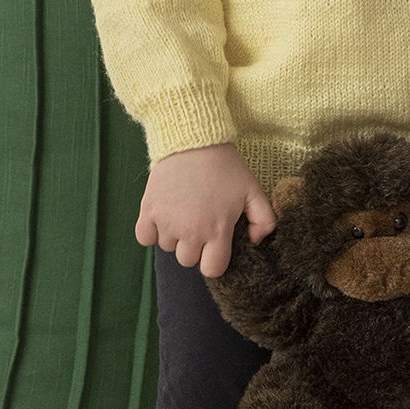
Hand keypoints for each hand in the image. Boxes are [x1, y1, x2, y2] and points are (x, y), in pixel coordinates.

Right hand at [135, 143, 275, 276]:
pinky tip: (163, 216)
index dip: (214, 259)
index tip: (215, 244)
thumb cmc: (225, 166)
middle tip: (199, 222)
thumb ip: (264, 220)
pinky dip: (151, 231)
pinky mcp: (147, 210)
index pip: (212, 269)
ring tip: (183, 211)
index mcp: (217, 230)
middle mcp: (190, 231)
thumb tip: (255, 242)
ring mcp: (166, 221)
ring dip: (174, 236)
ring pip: (167, 247)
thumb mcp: (253, 190)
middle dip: (194, 246)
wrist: (194, 139)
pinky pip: (144, 238)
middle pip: (188, 260)